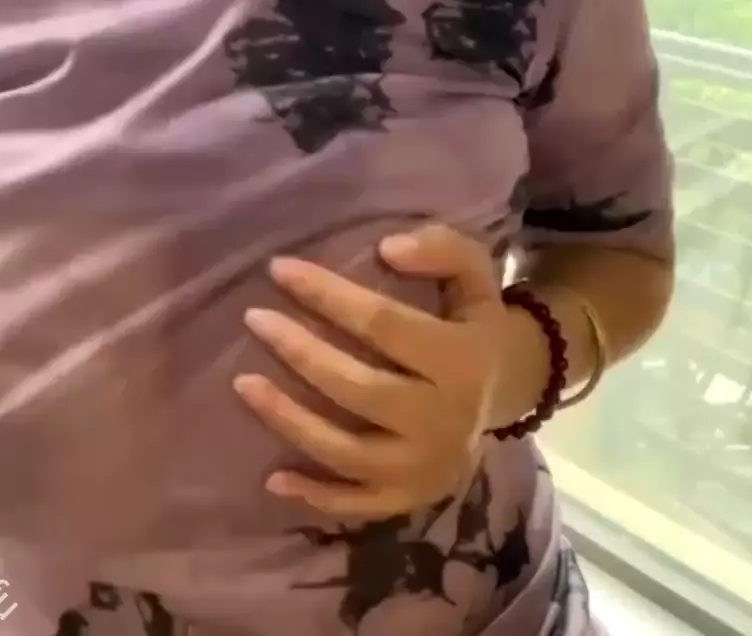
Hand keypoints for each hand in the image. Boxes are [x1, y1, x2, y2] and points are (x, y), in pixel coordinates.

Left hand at [234, 224, 506, 518]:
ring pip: (348, 453)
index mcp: (462, 361)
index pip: (384, 325)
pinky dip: (314, 495)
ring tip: (243, 383)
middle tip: (254, 318)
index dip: (328, 295)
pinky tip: (273, 478)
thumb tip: (387, 248)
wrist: (508, 389)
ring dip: (289, 420)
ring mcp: (426, 467)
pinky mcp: (412, 497)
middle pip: (358, 389)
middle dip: (300, 352)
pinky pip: (357, 504)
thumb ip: (440, 248)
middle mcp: (445, 420)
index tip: (278, 269)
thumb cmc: (473, 319)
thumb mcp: (474, 271)